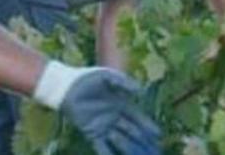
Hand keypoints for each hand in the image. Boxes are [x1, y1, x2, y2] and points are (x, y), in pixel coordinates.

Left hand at [34, 61, 160, 153]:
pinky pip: (102, 147)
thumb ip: (123, 82)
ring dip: (129, 149)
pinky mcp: (92, 133)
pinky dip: (109, 154)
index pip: (137, 118)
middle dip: (143, 141)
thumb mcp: (107, 76)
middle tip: (155, 150)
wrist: (66, 87)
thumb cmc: (87, 79)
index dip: (147, 126)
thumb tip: (140, 91)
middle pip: (132, 132)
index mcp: (121, 104)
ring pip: (120, 141)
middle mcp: (115, 118)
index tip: (158, 135)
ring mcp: (104, 127)